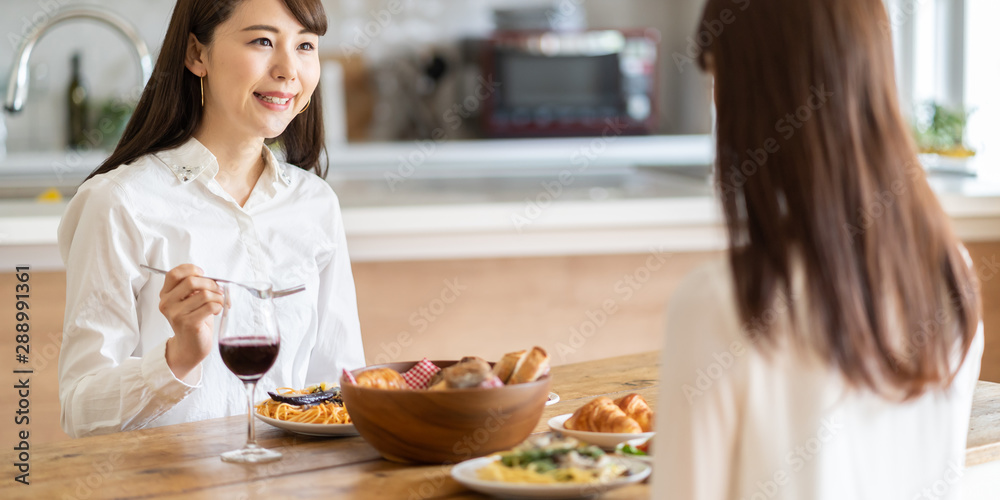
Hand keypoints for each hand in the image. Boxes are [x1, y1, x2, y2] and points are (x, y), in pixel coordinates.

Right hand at [159, 264, 223, 381]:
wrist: (190, 347)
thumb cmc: (193, 321)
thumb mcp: (189, 301)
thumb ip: (194, 288)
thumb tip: (213, 279)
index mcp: (166, 294)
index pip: (174, 274)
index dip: (191, 269)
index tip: (203, 274)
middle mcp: (167, 303)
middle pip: (192, 281)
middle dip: (210, 284)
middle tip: (218, 291)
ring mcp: (176, 314)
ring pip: (204, 294)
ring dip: (218, 297)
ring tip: (219, 303)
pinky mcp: (188, 323)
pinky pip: (210, 306)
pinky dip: (219, 306)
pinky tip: (216, 311)